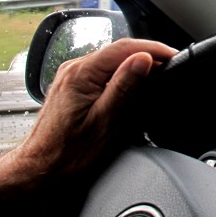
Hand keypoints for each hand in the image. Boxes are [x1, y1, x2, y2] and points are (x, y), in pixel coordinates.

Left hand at [0, 38, 175, 216]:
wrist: (40, 169)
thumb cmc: (69, 153)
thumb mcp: (105, 120)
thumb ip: (125, 86)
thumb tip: (144, 59)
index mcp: (82, 72)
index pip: (125, 47)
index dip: (154, 49)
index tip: (174, 55)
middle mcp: (74, 69)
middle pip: (118, 50)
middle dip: (147, 54)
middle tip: (171, 66)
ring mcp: (71, 76)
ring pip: (110, 60)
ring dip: (135, 63)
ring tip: (157, 73)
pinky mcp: (72, 86)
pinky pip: (102, 70)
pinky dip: (121, 73)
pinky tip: (132, 83)